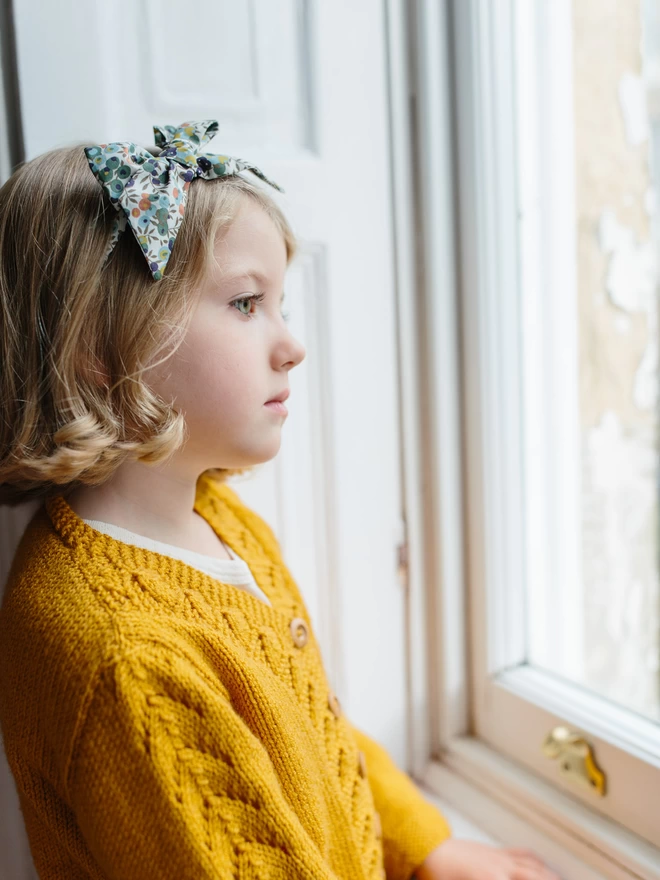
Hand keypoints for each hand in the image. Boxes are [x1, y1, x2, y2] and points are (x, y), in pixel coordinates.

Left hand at [414, 839, 561, 879]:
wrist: (427, 851)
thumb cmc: (438, 876)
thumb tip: (503, 878)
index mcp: (492, 879)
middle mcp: (500, 868)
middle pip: (535, 877)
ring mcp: (498, 857)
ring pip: (532, 867)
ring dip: (550, 875)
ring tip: (561, 879)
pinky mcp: (494, 851)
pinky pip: (521, 854)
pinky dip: (536, 861)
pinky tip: (543, 865)